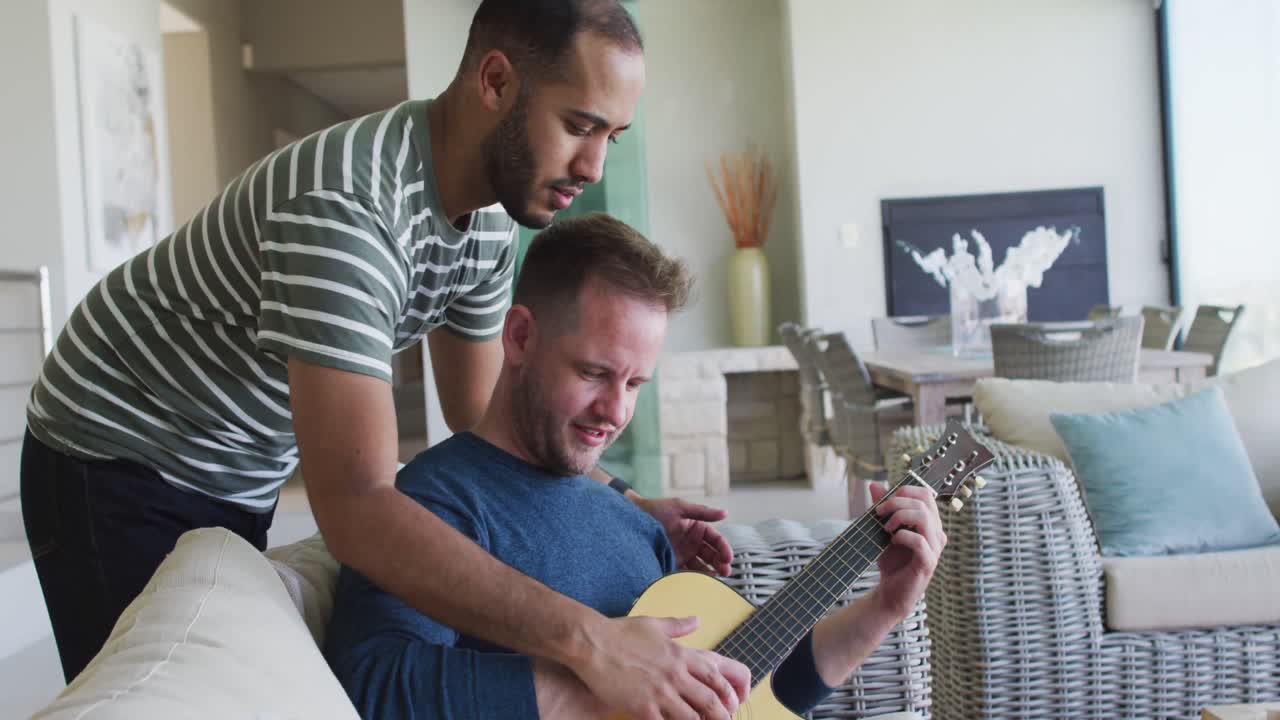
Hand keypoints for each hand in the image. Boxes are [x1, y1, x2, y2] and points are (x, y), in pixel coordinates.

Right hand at [569, 615, 749, 719]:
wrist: (592, 644)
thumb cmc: (619, 633)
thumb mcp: (653, 624)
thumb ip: (678, 625)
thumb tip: (696, 620)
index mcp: (680, 655)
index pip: (715, 677)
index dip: (727, 693)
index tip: (730, 703)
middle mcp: (675, 674)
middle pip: (710, 701)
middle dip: (721, 715)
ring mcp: (660, 692)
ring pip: (692, 717)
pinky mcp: (643, 708)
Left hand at [635, 496, 732, 574]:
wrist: (631, 519)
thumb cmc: (655, 509)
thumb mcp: (679, 507)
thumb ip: (702, 512)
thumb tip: (725, 512)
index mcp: (697, 528)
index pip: (716, 540)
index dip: (724, 549)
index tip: (728, 558)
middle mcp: (692, 543)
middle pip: (711, 555)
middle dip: (720, 563)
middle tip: (725, 571)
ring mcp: (682, 554)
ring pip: (701, 566)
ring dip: (709, 573)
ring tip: (713, 579)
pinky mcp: (671, 564)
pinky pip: (684, 573)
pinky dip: (692, 578)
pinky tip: (697, 582)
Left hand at [869, 482, 946, 619]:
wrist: (890, 592)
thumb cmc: (891, 560)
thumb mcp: (882, 530)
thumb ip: (882, 507)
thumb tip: (874, 484)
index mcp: (930, 522)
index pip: (925, 494)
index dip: (904, 492)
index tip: (883, 501)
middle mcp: (937, 533)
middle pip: (923, 502)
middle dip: (896, 502)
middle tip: (878, 513)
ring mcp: (935, 548)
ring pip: (924, 518)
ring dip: (900, 516)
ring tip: (885, 527)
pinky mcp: (928, 563)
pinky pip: (919, 541)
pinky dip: (902, 536)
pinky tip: (892, 541)